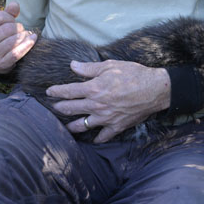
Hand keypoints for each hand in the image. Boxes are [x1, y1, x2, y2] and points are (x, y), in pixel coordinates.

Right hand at [0, 2, 37, 73]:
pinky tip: (32, 40)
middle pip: (7, 29)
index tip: (12, 20)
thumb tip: (15, 5)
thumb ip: (8, 12)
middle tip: (21, 29)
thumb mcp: (0, 23)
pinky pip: (16, 53)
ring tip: (26, 35)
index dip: (10, 17)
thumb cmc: (0, 36)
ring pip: (13, 41)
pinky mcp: (0, 64)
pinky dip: (27, 45)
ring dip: (24, 36)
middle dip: (19, 27)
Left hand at [46, 59, 170, 142]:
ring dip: (72, 126)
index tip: (49, 92)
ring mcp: (106, 118)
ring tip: (66, 126)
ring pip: (83, 126)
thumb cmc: (133, 74)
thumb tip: (73, 65)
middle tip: (52, 108)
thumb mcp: (110, 65)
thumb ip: (89, 68)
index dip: (57, 91)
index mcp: (94, 88)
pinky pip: (102, 137)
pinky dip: (96, 138)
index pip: (69, 91)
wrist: (155, 89)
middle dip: (59, 108)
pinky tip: (92, 138)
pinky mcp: (116, 127)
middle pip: (71, 109)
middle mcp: (96, 105)